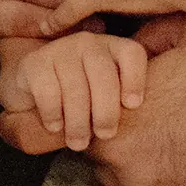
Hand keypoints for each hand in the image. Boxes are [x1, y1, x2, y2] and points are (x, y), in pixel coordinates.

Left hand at [0, 14, 185, 185]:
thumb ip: (135, 38)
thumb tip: (104, 28)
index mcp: (109, 114)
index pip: (26, 130)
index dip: (17, 117)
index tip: (16, 108)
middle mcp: (119, 162)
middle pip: (73, 146)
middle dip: (81, 124)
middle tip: (106, 106)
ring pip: (112, 168)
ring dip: (124, 147)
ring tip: (168, 121)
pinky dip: (158, 167)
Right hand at [0, 31, 147, 150]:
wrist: (35, 95)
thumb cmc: (83, 101)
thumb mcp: (109, 98)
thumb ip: (127, 102)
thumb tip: (152, 124)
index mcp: (112, 47)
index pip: (132, 53)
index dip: (135, 79)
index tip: (132, 106)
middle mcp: (86, 43)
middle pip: (103, 74)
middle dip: (105, 110)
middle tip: (104, 134)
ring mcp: (59, 50)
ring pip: (75, 87)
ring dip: (78, 121)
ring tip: (78, 142)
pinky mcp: (33, 63)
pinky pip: (49, 92)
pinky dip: (53, 114)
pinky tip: (55, 126)